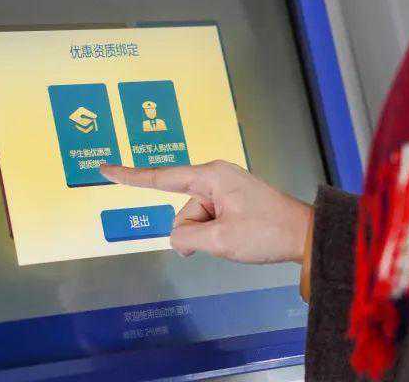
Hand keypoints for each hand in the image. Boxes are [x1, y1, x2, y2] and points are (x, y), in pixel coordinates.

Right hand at [99, 161, 311, 264]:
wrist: (304, 235)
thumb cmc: (267, 231)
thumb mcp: (220, 239)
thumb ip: (187, 237)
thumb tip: (178, 238)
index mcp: (211, 176)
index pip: (160, 177)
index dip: (129, 176)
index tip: (104, 168)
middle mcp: (215, 176)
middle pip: (183, 211)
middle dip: (194, 232)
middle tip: (225, 240)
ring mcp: (225, 188)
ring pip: (196, 220)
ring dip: (209, 236)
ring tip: (239, 238)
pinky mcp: (232, 201)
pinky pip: (209, 221)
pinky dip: (216, 234)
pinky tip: (238, 238)